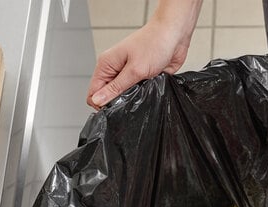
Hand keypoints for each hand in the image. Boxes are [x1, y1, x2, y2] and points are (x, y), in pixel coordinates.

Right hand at [87, 1, 201, 108]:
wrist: (173, 36)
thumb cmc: (153, 44)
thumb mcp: (134, 70)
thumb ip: (116, 87)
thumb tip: (97, 100)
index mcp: (107, 64)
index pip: (94, 91)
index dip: (100, 103)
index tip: (113, 109)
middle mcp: (115, 70)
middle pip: (107, 95)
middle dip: (116, 102)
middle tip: (131, 100)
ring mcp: (128, 74)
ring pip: (123, 96)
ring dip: (131, 99)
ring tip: (141, 92)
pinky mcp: (141, 79)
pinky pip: (137, 94)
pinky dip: (142, 96)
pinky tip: (148, 92)